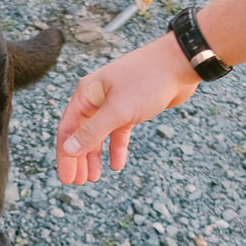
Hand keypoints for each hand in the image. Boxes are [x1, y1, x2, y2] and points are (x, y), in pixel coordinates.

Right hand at [55, 34, 200, 185]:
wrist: (180, 64)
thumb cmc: (148, 79)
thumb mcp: (118, 110)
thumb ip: (93, 131)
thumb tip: (69, 150)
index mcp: (86, 94)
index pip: (68, 129)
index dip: (65, 156)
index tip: (67, 178)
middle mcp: (97, 98)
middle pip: (81, 133)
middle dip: (79, 159)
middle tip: (79, 182)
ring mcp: (114, 103)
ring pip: (100, 135)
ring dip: (96, 156)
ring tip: (94, 177)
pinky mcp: (132, 108)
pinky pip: (119, 132)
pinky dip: (117, 148)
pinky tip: (117, 164)